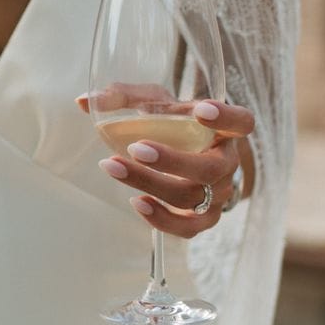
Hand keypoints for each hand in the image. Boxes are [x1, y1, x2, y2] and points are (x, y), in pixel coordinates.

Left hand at [80, 96, 254, 238]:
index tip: (200, 110)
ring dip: (151, 184)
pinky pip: (188, 227)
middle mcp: (228, 163)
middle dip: (171, 161)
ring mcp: (219, 195)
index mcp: (226, 130)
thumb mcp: (156, 104)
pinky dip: (162, 219)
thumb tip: (83, 101)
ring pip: (191, 197)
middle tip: (136, 148)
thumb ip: (125, 97)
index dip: (226, 117)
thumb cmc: (174, 126)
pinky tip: (137, 202)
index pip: (241, 122)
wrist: (188, 159)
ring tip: (114, 167)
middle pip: (210, 168)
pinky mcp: (205, 219)